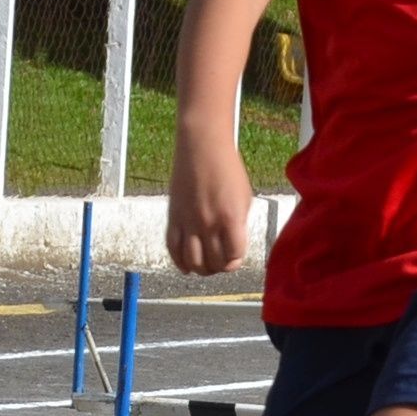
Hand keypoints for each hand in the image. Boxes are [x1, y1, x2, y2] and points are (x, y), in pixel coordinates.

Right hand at [167, 137, 252, 274]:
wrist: (202, 146)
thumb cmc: (227, 168)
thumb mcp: (244, 197)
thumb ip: (239, 224)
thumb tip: (233, 247)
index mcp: (231, 217)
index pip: (234, 255)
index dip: (236, 262)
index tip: (234, 259)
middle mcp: (209, 223)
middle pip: (213, 262)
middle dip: (219, 267)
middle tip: (219, 263)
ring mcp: (189, 221)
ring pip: (192, 261)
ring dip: (200, 269)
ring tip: (204, 266)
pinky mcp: (173, 216)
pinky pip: (173, 248)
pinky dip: (179, 262)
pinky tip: (185, 266)